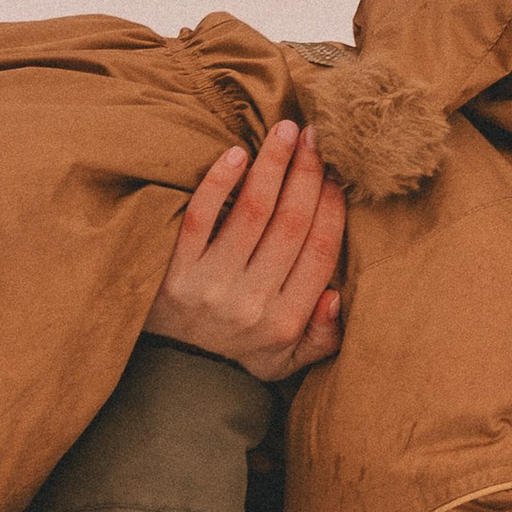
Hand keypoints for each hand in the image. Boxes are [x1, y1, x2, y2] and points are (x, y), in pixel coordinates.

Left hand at [144, 123, 344, 380]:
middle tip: (317, 134)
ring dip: (272, 165)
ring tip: (285, 130)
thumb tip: (337, 297)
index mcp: (286, 319)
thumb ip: (323, 336)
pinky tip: (236, 154)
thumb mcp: (289, 362)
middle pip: (290, 223)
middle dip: (307, 173)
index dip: (332, 206)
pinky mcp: (174, 271)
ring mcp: (210, 284)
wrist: (173, 380)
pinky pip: (199, 218)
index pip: (319, 251)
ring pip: (251, 212)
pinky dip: (218, 183)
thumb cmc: (240, 360)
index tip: (339, 172)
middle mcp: (251, 301)